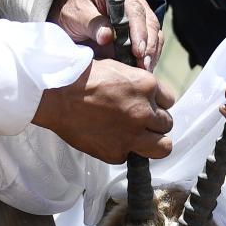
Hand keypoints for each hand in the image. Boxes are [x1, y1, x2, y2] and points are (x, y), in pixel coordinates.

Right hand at [33, 58, 174, 163]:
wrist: (55, 95)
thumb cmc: (81, 78)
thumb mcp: (117, 69)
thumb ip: (138, 86)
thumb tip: (149, 99)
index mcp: (146, 86)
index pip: (170, 100)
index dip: (158, 104)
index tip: (148, 105)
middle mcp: (144, 111)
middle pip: (167, 124)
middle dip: (156, 123)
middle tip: (141, 122)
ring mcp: (132, 135)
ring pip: (163, 147)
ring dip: (154, 142)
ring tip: (140, 139)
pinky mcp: (117, 152)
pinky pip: (131, 156)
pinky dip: (122, 150)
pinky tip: (109, 139)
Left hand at [48, 0, 163, 68]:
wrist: (69, 13)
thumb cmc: (71, 10)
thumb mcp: (74, 14)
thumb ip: (91, 24)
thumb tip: (107, 37)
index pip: (134, 9)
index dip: (138, 31)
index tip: (138, 51)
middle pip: (149, 21)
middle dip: (149, 45)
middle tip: (144, 65)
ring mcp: (140, 11)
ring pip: (154, 31)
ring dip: (152, 51)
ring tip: (146, 69)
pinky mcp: (141, 26)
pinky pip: (153, 39)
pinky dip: (151, 53)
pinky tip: (146, 66)